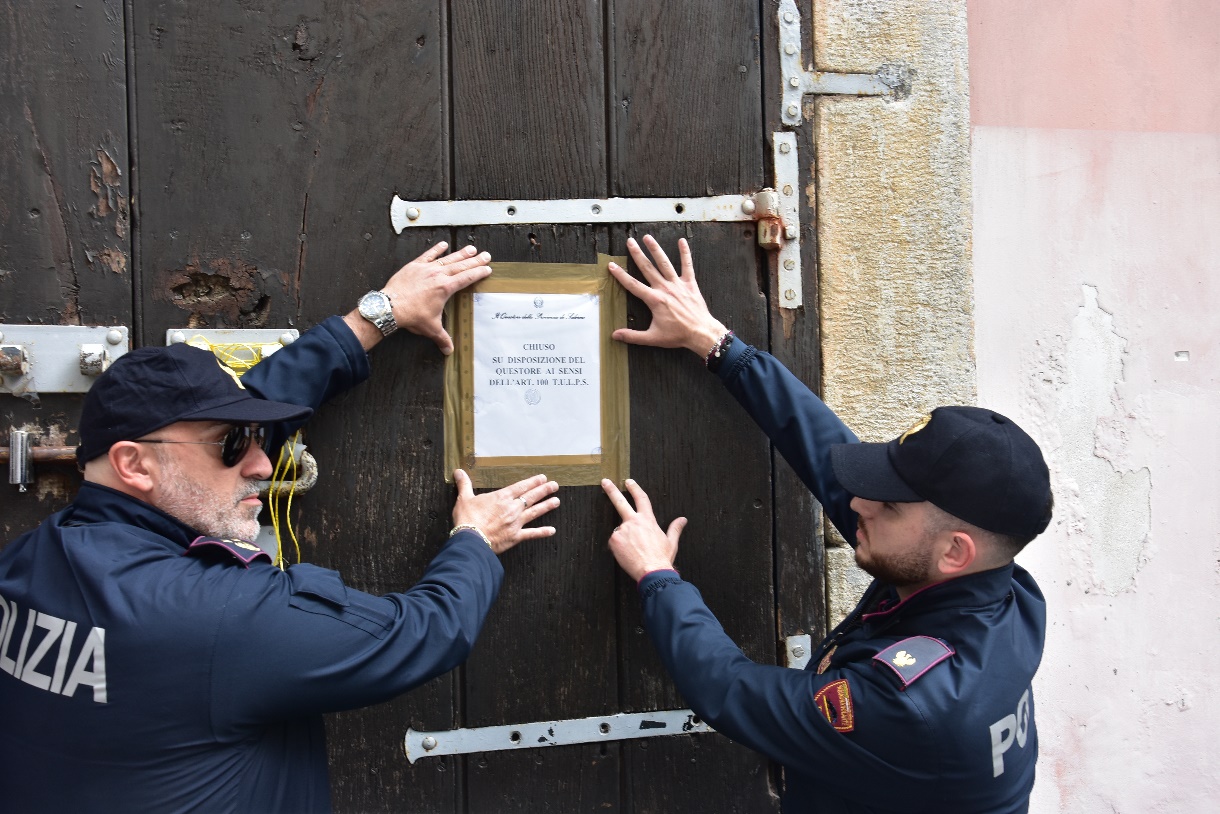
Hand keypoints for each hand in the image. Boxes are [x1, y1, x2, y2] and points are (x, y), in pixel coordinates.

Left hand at [383, 242, 492, 353]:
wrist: (390, 306)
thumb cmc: (411, 316)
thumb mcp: (431, 328)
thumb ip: (442, 338)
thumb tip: (448, 351)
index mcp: (445, 288)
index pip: (467, 278)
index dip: (479, 273)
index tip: (487, 269)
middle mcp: (438, 275)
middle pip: (461, 265)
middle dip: (475, 261)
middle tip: (486, 255)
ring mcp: (426, 269)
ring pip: (448, 258)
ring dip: (460, 254)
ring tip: (471, 249)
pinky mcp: (414, 266)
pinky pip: (428, 255)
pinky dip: (436, 250)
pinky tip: (443, 244)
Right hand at [452, 470, 559, 554]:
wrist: (471, 539)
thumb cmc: (467, 519)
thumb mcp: (464, 499)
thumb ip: (464, 484)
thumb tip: (458, 472)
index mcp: (501, 497)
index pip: (520, 487)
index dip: (532, 481)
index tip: (542, 478)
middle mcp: (512, 508)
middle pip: (531, 497)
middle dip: (544, 490)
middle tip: (554, 485)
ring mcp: (516, 522)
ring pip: (535, 512)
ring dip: (546, 506)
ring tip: (557, 501)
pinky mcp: (516, 536)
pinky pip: (532, 534)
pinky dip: (542, 532)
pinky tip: (552, 530)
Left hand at [601, 478, 686, 581]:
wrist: (652, 571)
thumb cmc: (662, 558)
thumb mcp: (671, 542)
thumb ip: (675, 528)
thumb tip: (683, 519)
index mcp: (648, 520)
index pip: (641, 499)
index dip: (635, 488)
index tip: (628, 482)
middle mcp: (634, 522)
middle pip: (620, 502)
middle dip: (611, 490)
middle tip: (605, 482)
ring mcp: (622, 530)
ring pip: (620, 530)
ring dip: (624, 538)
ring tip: (634, 551)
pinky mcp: (614, 541)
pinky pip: (615, 542)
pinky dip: (619, 547)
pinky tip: (628, 554)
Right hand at [608, 235, 727, 356]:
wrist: (701, 333)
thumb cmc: (678, 336)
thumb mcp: (652, 338)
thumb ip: (632, 336)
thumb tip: (615, 335)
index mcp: (654, 300)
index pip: (633, 285)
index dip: (621, 275)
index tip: (612, 265)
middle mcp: (665, 288)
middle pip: (647, 268)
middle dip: (637, 254)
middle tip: (630, 241)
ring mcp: (678, 284)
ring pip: (664, 263)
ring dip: (655, 249)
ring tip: (648, 237)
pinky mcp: (690, 284)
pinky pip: (687, 266)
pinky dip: (685, 253)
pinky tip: (682, 241)